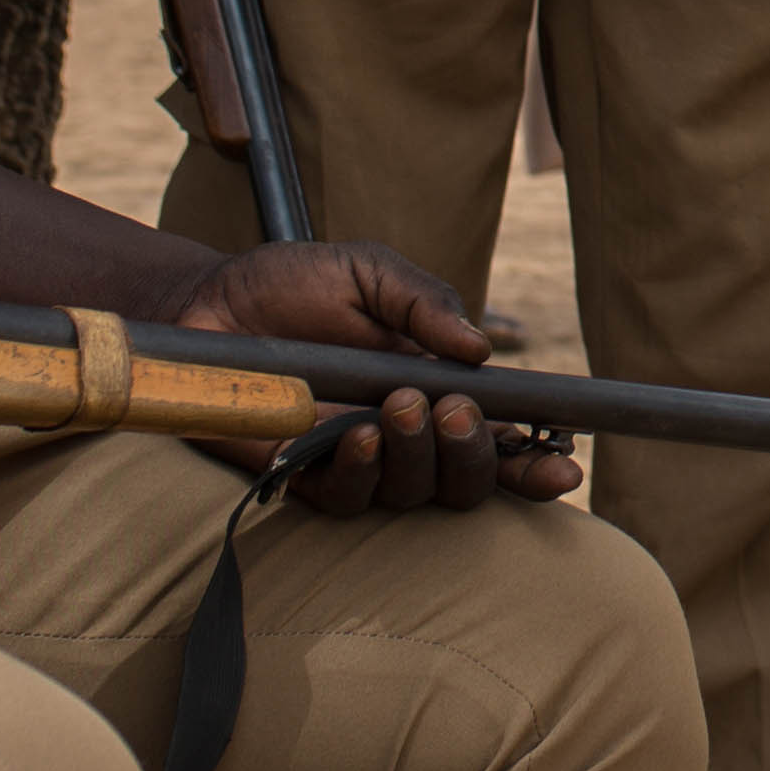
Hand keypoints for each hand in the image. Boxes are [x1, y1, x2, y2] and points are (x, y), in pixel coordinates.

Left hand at [171, 239, 580, 512]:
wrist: (204, 302)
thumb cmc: (290, 285)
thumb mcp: (367, 272)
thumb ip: (424, 301)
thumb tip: (479, 350)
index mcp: (432, 388)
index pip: (498, 438)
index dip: (534, 460)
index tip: (565, 462)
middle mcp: (401, 436)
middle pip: (466, 481)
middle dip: (476, 456)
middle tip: (454, 411)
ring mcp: (353, 462)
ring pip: (413, 495)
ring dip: (420, 458)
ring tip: (400, 408)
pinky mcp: (299, 478)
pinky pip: (345, 498)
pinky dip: (362, 471)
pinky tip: (357, 436)